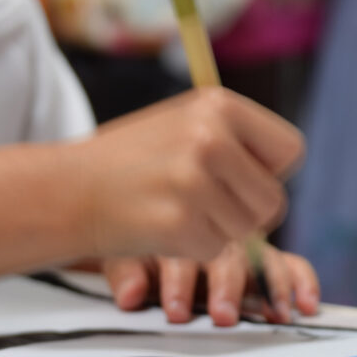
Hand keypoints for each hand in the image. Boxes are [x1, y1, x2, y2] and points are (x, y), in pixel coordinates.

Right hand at [77, 87, 303, 261]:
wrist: (67, 190)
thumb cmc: (126, 164)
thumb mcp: (181, 127)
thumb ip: (231, 141)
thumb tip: (280, 171)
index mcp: (217, 106)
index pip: (289, 151)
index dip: (266, 174)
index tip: (235, 181)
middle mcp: (210, 138)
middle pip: (272, 200)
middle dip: (242, 213)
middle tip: (199, 206)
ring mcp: (193, 182)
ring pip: (247, 231)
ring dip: (216, 232)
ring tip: (174, 212)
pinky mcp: (179, 224)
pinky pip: (213, 250)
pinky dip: (190, 248)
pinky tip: (158, 228)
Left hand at [102, 243, 319, 325]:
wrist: (146, 215)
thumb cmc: (136, 242)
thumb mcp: (121, 254)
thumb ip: (125, 274)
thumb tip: (130, 297)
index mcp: (177, 227)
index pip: (182, 252)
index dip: (179, 283)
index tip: (175, 312)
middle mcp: (215, 231)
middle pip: (226, 255)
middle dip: (226, 287)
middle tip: (224, 317)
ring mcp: (243, 242)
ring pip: (261, 258)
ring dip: (270, 288)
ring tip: (277, 315)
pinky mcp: (267, 256)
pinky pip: (290, 263)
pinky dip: (301, 281)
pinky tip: (307, 305)